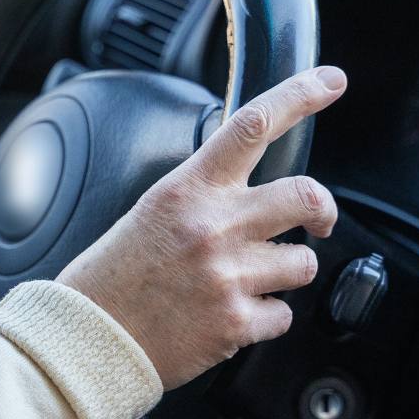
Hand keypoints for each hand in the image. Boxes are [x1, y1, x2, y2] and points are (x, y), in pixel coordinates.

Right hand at [58, 66, 346, 389]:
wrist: (88, 337)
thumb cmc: (113, 275)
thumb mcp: (152, 211)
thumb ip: (203, 195)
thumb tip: (249, 190)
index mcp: (188, 189)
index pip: (253, 125)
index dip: (301, 95)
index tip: (330, 82)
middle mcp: (213, 226)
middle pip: (306, 194)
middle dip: (324, 210)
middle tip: (318, 221)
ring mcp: (228, 274)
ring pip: (303, 263)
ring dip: (285, 272)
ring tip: (246, 281)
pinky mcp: (236, 322)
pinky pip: (284, 314)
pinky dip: (265, 318)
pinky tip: (230, 315)